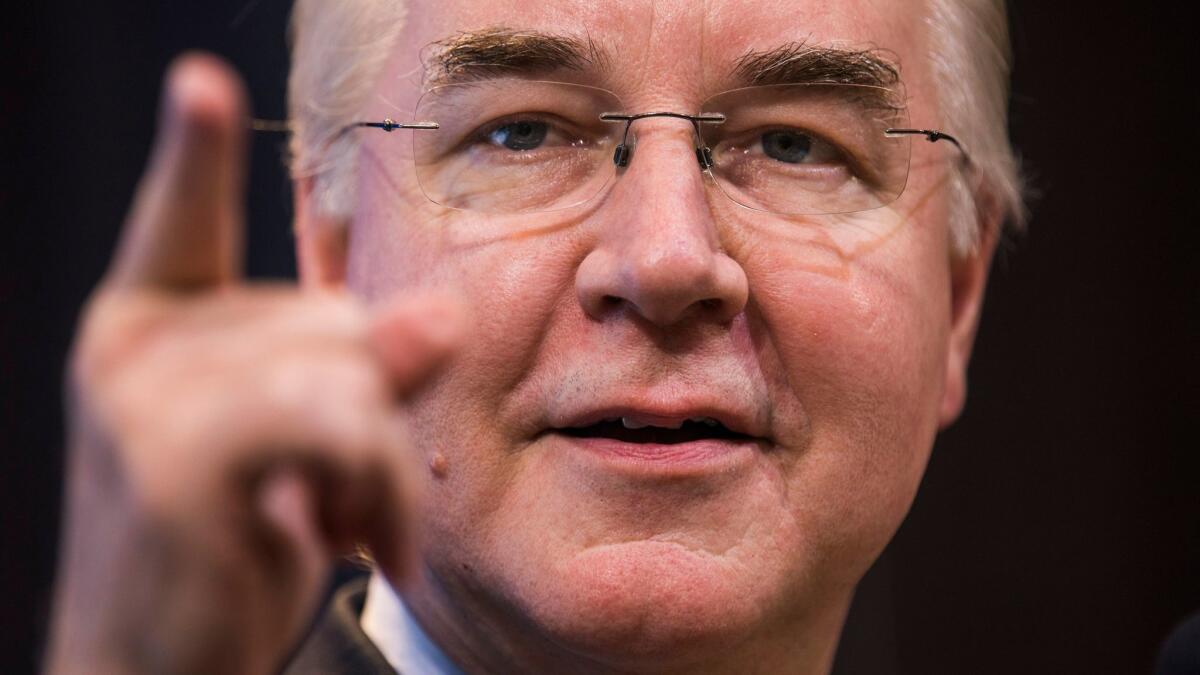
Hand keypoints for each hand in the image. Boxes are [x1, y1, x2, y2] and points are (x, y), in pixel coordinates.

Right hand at [44, 54, 457, 674]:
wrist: (157, 666)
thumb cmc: (238, 541)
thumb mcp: (312, 444)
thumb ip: (372, 369)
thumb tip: (440, 312)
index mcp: (155, 328)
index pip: (180, 223)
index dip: (193, 154)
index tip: (200, 83)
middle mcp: (137, 349)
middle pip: (335, 318)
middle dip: (376, 411)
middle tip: (344, 495)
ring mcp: (143, 402)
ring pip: (348, 370)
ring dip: (383, 464)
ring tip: (349, 523)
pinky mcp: (175, 465)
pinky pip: (338, 424)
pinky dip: (374, 487)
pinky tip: (343, 540)